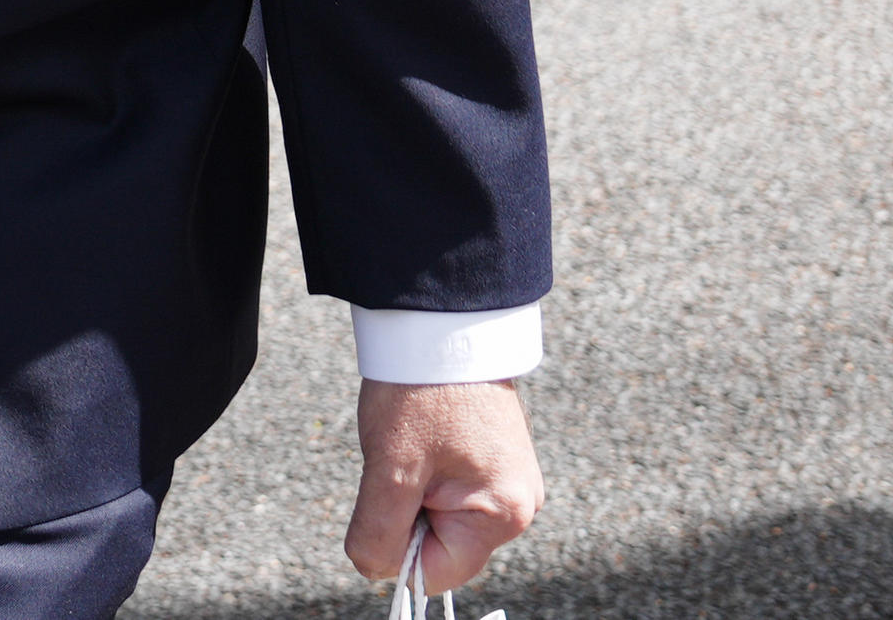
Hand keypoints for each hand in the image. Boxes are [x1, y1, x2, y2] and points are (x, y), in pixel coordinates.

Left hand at [346, 379, 540, 591]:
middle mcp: (519, 504)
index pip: (438, 572)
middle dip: (406, 513)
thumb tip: (374, 570)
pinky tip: (423, 437)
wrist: (442, 320)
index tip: (384, 501)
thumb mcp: (390, 468)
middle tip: (401, 460)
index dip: (398, 549)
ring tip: (413, 443)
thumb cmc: (422, 391)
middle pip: (441, 545)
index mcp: (504, 514)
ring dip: (412, 490)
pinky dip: (424, 472)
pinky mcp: (496, 461)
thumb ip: (379, 531)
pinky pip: (449, 489)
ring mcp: (510, 481)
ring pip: (440, 515)